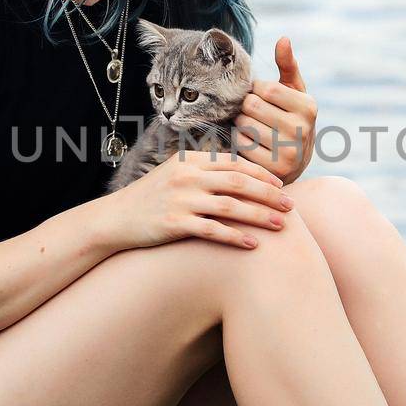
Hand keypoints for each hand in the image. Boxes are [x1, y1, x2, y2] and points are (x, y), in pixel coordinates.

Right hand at [102, 150, 294, 250]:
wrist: (115, 219)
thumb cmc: (150, 198)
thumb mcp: (175, 173)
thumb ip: (203, 170)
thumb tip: (239, 172)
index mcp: (190, 161)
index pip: (235, 162)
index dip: (261, 174)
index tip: (281, 185)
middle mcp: (187, 176)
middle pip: (239, 182)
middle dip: (269, 194)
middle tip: (291, 205)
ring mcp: (180, 199)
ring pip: (231, 206)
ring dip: (260, 216)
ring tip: (281, 225)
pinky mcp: (174, 223)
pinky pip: (213, 230)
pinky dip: (236, 237)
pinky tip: (253, 244)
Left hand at [233, 36, 316, 184]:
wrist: (295, 162)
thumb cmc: (289, 116)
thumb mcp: (293, 91)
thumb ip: (288, 65)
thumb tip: (283, 38)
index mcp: (308, 107)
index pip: (266, 88)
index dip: (256, 90)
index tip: (260, 97)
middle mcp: (302, 130)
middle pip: (252, 106)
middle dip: (246, 106)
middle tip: (251, 113)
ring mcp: (289, 152)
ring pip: (244, 125)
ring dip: (240, 123)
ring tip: (251, 126)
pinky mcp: (273, 169)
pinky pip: (241, 145)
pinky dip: (239, 141)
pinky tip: (249, 142)